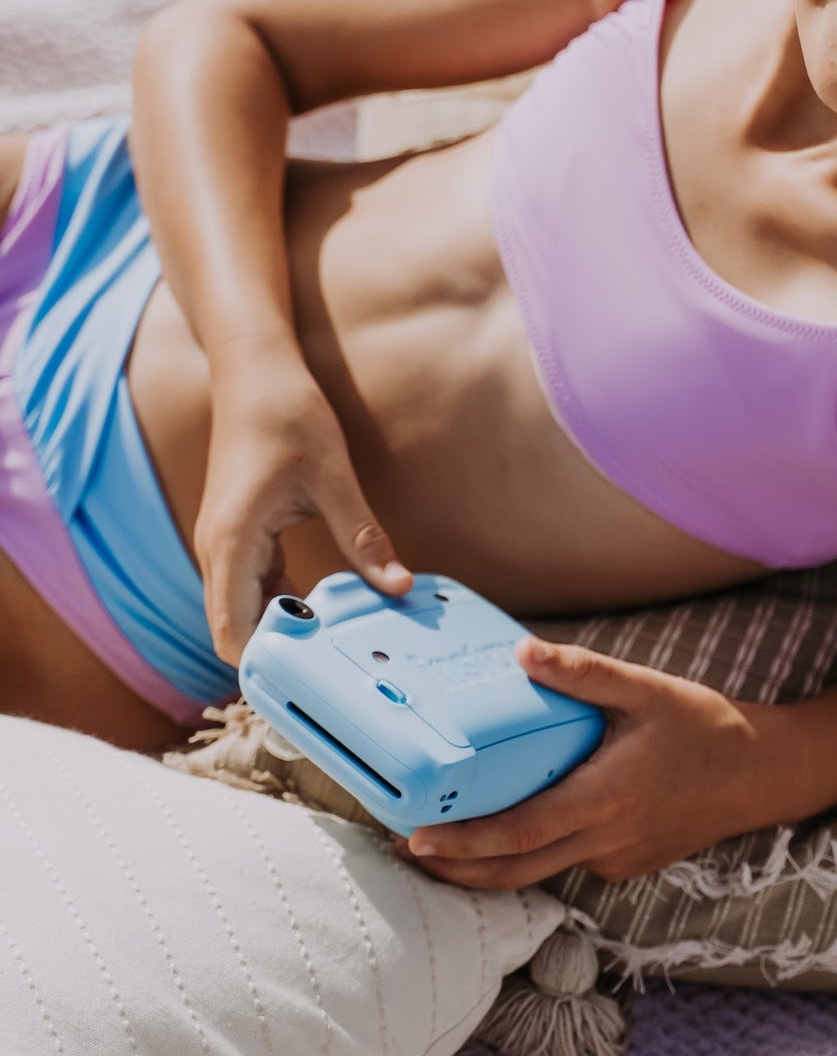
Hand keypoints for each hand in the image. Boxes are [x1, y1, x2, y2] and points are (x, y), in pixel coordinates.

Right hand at [196, 345, 411, 666]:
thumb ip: (363, 537)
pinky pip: (255, 586)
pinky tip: (326, 609)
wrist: (256, 372)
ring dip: (283, 629)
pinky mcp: (240, 534)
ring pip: (246, 609)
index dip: (263, 666)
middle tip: (334, 673)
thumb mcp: (333, 478)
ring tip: (337, 648)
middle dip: (278, 655)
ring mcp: (226, 543)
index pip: (232, 632)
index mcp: (232, 542)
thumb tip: (398, 586)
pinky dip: (284, 603)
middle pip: (235, 629)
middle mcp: (218, 550)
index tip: (309, 683)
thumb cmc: (288, 414)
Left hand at [394, 639, 778, 889]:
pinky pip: (568, 861)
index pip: (520, 835)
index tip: (418, 841)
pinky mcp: (626, 861)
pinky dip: (532, 853)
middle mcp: (606, 841)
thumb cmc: (706, 728)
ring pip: (538, 873)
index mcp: (605, 801)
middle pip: (515, 872)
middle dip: (456, 870)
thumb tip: (523, 653)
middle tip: (403, 851)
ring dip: (487, 867)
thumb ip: (584, 673)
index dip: (466, 846)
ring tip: (440, 846)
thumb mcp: (647, 690)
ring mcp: (616, 859)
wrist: (763, 774)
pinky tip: (513, 824)